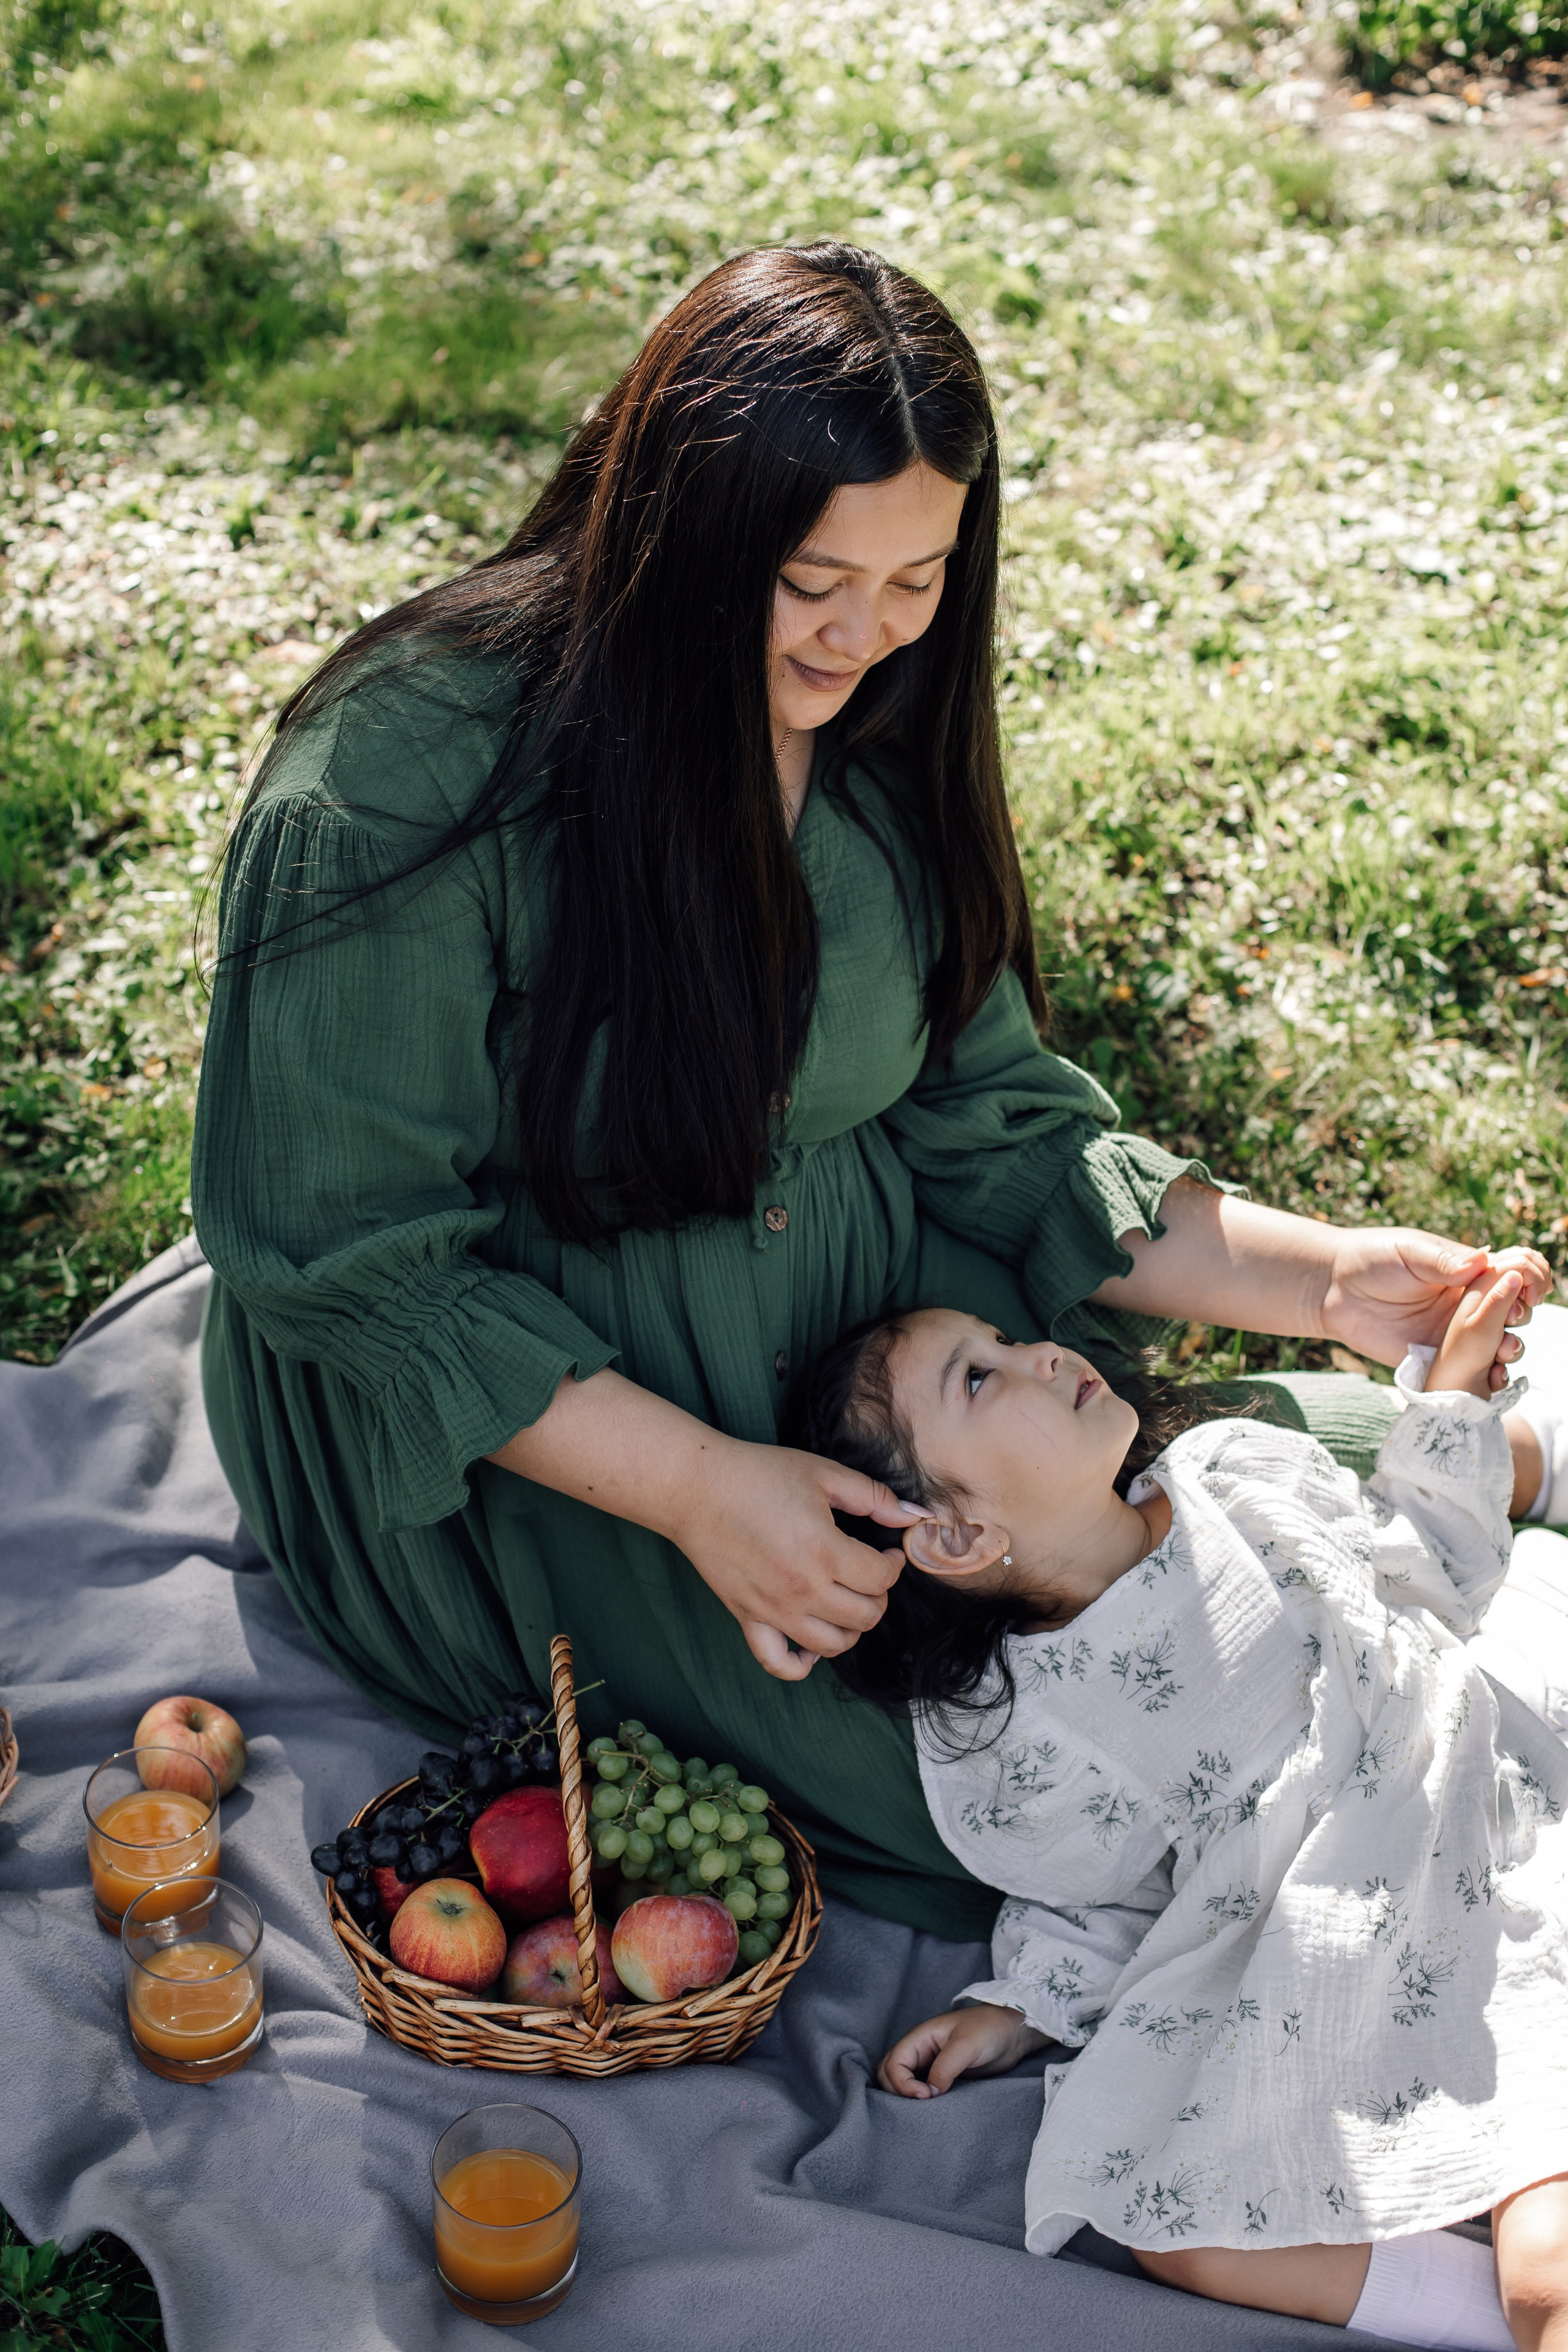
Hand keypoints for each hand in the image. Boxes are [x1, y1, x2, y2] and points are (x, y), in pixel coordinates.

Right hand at [663, 1439, 923, 1682]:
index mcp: (824, 1551)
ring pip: (833, 1644)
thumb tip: (915, 1516)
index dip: (895, 1564)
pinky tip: (811, 1644)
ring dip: (851, 1627)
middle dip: (878, 1595)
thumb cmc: (758, 1474)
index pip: (881, 1579)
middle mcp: (802, 1589)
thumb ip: (873, 1497)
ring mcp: (774, 1610)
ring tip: (845, 1599)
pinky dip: (802, 1664)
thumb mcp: (823, 1473)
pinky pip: (779, 1663)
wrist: (695, 1489)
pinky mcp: (747, 1618)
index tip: (888, 1550)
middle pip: (865, 1616)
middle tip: (868, 1572)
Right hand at [877, 2003, 1047, 2097]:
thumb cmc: (988, 2030)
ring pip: (900, 2083)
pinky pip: (919, 2090)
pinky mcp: (941, 2077)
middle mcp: (919, 2051)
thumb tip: (928, 2094)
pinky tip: (929, 2112)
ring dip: (904, 2098)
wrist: (1011, 2033)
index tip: (925, 2096)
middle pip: (888, 2074)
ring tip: (922, 2112)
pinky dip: (917, 2101)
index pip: (893, 2063)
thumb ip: (945, 2068)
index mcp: (919, 2038)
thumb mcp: (967, 2045)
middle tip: (920, 2106)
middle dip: (896, 2092)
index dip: (902, 2083)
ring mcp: (928, 2065)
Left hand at [1320, 1232, 1550, 1390]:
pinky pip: (1471, 1372)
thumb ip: (1443, 1261)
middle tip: (1511, 1315)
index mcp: (1471, 1270)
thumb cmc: (1371, 1259)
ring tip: (1504, 1349)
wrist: (1332, 1289)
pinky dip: (1489, 1376)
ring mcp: (1457, 1332)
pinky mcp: (1439, 1359)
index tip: (1526, 1287)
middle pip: (1517, 1310)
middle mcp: (1471, 1302)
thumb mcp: (1409, 1254)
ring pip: (1500, 1344)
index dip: (1531, 1277)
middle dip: (1524, 1314)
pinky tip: (1492, 1377)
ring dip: (1512, 1348)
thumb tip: (1482, 1262)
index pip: (1519, 1270)